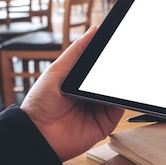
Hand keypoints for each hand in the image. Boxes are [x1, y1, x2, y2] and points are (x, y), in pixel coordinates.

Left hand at [20, 27, 123, 161]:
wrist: (38, 133)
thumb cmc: (40, 103)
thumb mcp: (57, 70)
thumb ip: (76, 52)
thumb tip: (93, 31)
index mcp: (81, 81)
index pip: (100, 65)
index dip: (110, 55)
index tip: (120, 41)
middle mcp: (92, 94)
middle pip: (111, 78)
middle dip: (119, 68)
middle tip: (127, 54)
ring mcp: (100, 108)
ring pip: (117, 92)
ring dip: (122, 83)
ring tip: (125, 70)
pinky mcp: (106, 123)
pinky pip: (119, 108)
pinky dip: (123, 99)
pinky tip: (120, 89)